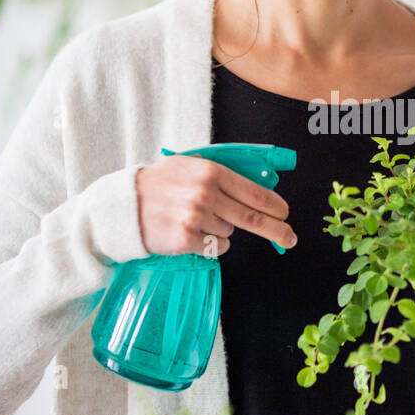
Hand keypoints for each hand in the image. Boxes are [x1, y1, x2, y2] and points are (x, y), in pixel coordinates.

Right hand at [134, 153, 296, 256]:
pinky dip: (208, 245)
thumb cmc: (160, 184)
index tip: (285, 213)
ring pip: (229, 234)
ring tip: (194, 219)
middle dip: (276, 230)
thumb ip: (221, 175)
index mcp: (211, 172)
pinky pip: (215, 248)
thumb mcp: (190, 166)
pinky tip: (190, 233)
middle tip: (290, 238)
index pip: (254, 193)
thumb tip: (257, 189)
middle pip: (252, 218)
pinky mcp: (186, 239)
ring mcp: (196, 217)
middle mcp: (206, 193)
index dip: (274, 206)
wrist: (124, 206)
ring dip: (219, 231)